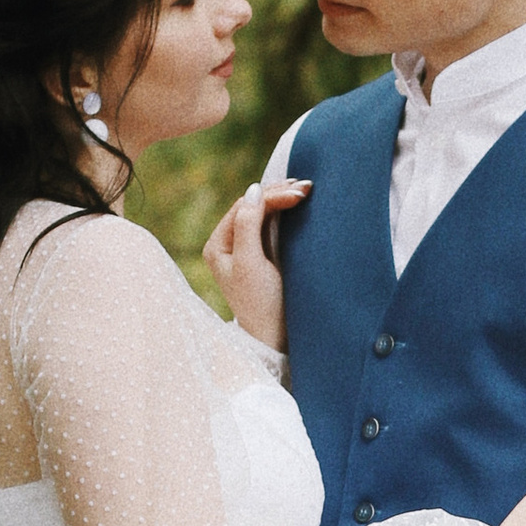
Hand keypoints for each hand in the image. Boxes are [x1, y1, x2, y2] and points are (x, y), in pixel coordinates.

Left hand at [202, 177, 311, 350]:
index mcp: (218, 245)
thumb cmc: (262, 304)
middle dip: (278, 194)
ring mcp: (245, 250)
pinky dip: (286, 214)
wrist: (276, 338)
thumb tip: (254, 190)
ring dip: (283, 201)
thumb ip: (247, 226)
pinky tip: (299, 205)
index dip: (270, 196)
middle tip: (307, 187)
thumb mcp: (250, 264)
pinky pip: (271, 226)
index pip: (244, 207)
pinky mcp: (262, 257)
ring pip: (263, 214)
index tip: (299, 194)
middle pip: (252, 207)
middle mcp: (228, 244)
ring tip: (306, 191)